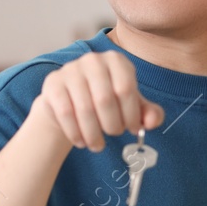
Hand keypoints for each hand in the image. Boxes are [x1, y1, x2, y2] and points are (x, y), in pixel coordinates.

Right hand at [33, 51, 164, 151]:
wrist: (69, 100)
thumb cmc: (106, 102)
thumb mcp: (130, 106)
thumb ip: (148, 113)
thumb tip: (153, 121)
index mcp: (116, 60)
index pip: (126, 89)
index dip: (132, 114)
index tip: (133, 129)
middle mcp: (92, 60)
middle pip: (105, 100)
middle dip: (112, 125)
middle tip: (114, 135)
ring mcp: (70, 70)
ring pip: (85, 109)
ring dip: (93, 134)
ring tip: (98, 145)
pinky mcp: (53, 84)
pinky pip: (65, 114)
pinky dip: (75, 133)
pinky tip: (81, 141)